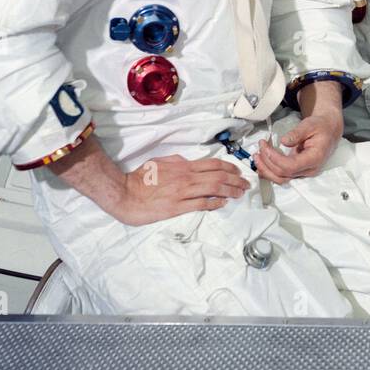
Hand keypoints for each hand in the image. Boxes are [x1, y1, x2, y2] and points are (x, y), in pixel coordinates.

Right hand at [117, 154, 249, 225]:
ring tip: (239, 194)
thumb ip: (175, 161)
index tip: (238, 171)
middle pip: (218, 176)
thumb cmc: (139, 178)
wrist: (124, 193)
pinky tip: (222, 203)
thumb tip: (187, 161)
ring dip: (230, 191)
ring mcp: (182, 193)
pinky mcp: (176, 208)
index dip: (229, 167)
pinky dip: (214, 204)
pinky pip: (200, 205)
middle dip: (235, 180)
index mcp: (183, 166)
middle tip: (246, 184)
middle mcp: (186, 178)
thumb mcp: (159, 162)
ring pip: (213, 189)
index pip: (212, 164)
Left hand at [256, 79, 344, 184]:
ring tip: (256, 156)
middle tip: (259, 147)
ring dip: (266, 170)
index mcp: (315, 158)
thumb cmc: (320, 127)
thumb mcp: (309, 125)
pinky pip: (282, 176)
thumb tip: (284, 141)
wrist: (328, 131)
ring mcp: (304, 172)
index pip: (290, 166)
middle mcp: (309, 169)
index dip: (274, 159)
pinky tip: (261, 163)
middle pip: (283, 174)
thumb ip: (297, 133)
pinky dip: (270, 171)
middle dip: (267, 162)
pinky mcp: (298, 171)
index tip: (265, 147)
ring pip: (281, 179)